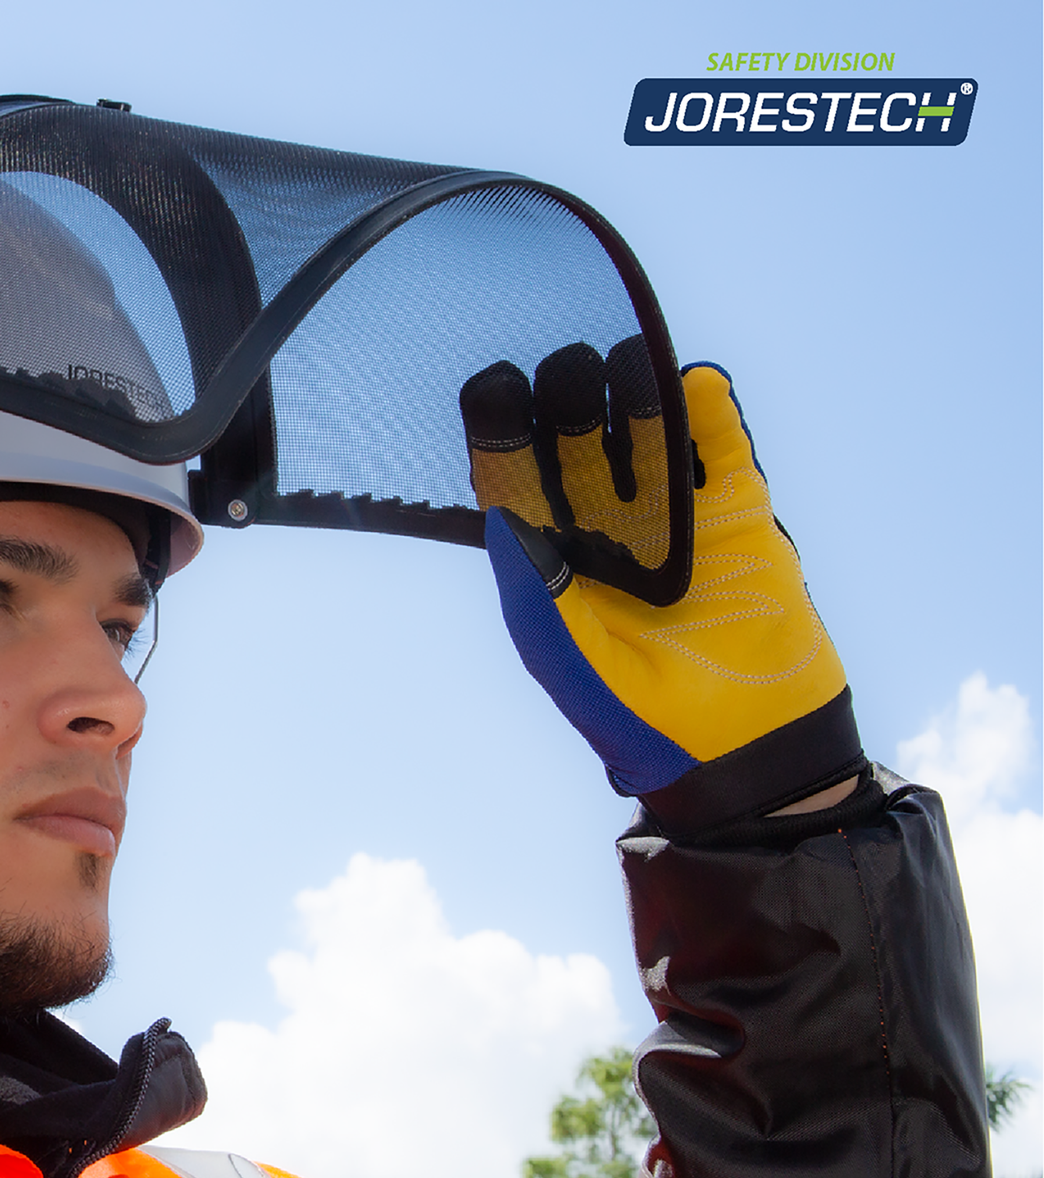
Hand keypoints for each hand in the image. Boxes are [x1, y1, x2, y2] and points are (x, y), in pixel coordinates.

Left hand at [460, 349, 861, 831]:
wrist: (752, 753)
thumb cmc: (645, 724)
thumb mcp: (576, 665)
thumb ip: (537, 597)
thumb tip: (499, 517)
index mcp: (555, 567)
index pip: (518, 483)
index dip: (502, 432)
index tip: (493, 386)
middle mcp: (609, 536)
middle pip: (579, 445)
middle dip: (567, 401)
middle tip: (568, 370)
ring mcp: (676, 523)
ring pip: (649, 434)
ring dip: (635, 392)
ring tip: (624, 356)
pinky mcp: (739, 519)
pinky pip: (723, 450)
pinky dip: (710, 413)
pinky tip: (692, 381)